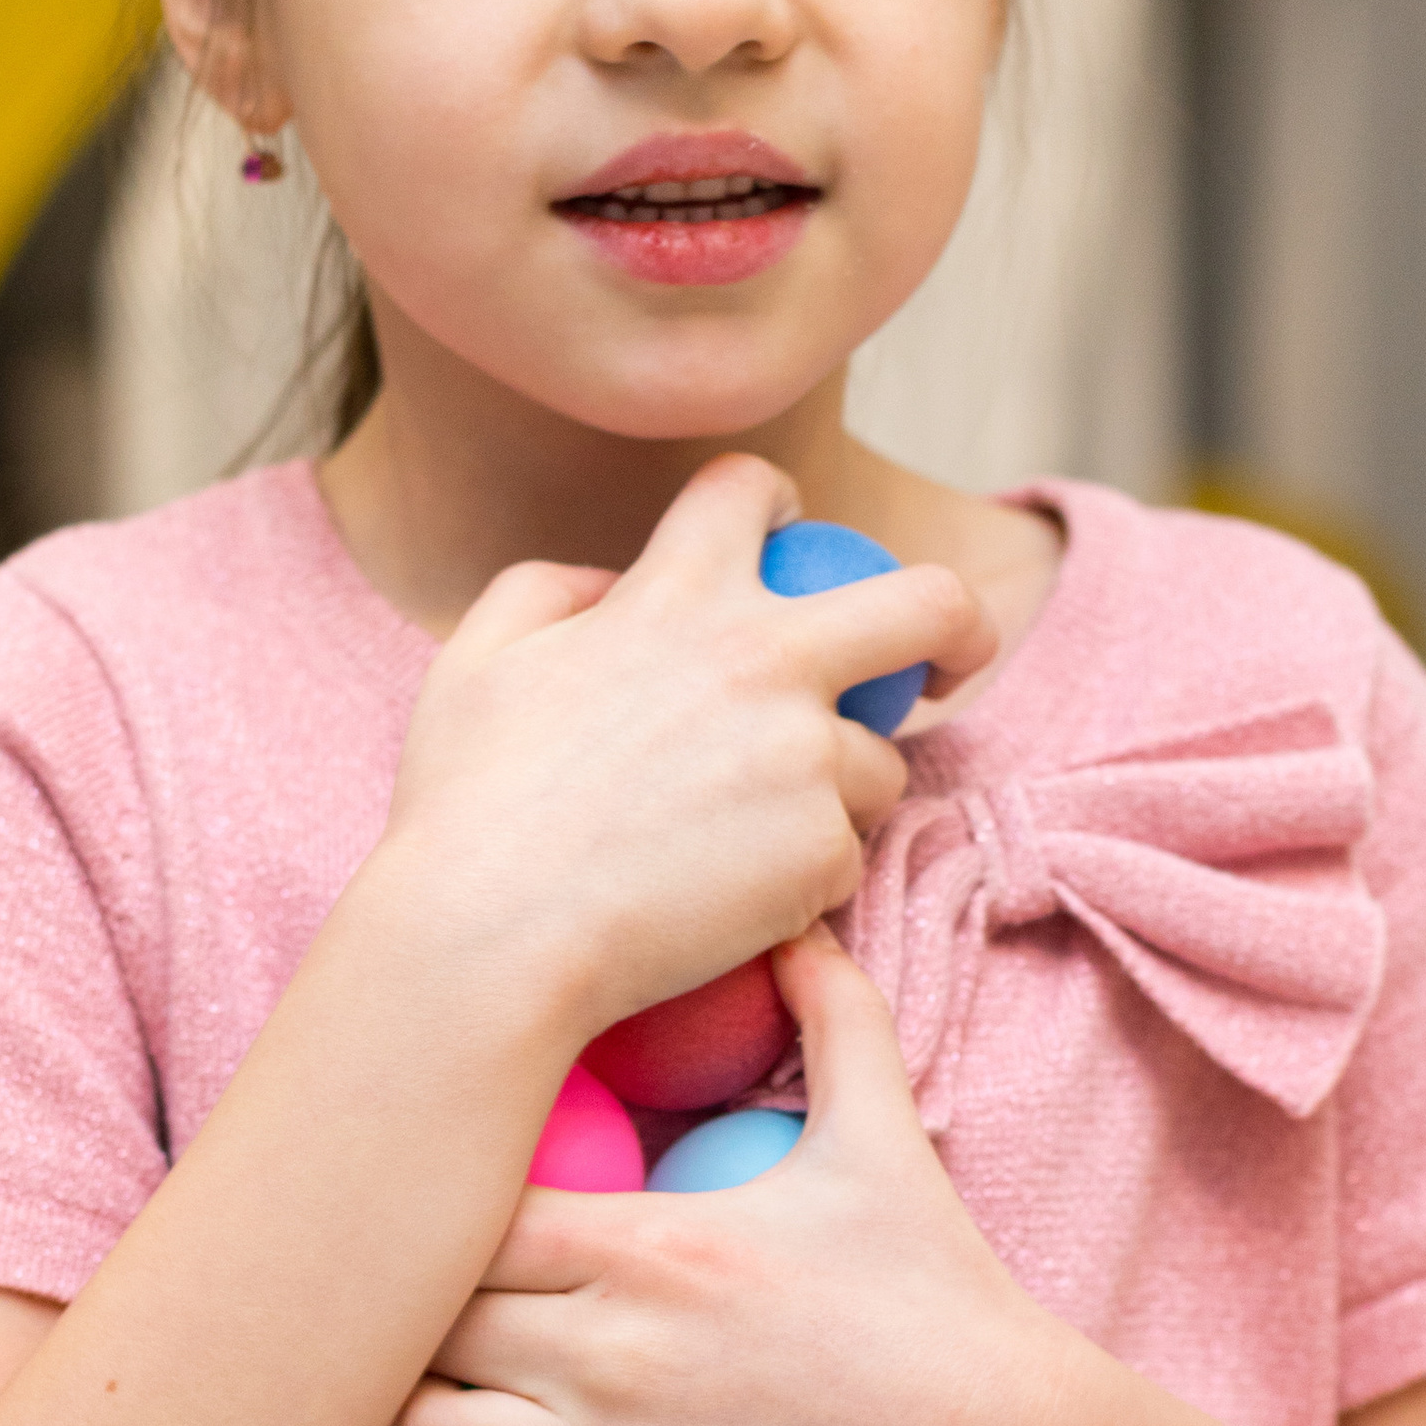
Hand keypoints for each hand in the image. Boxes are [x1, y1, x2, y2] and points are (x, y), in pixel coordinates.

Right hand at [363, 457, 990, 1046]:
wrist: (490, 936)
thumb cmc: (466, 805)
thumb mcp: (477, 658)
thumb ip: (552, 589)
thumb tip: (616, 583)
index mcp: (677, 596)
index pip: (754, 489)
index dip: (775, 502)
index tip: (792, 542)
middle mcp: (765, 659)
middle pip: (930, 600)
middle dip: (959, 623)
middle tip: (950, 659)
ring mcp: (805, 756)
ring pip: (879, 763)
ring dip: (834, 794)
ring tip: (742, 841)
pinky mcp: (823, 849)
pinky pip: (843, 855)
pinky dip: (800, 878)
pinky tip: (726, 898)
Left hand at [396, 927, 1061, 1425]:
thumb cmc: (937, 1288)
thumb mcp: (882, 1136)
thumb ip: (832, 1018)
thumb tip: (797, 924)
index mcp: (644, 1243)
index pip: (464, 1222)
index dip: (454, 1225)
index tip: (484, 1231)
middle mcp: (607, 1351)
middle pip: (431, 1330)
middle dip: (438, 1325)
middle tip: (472, 1326)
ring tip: (494, 1421)